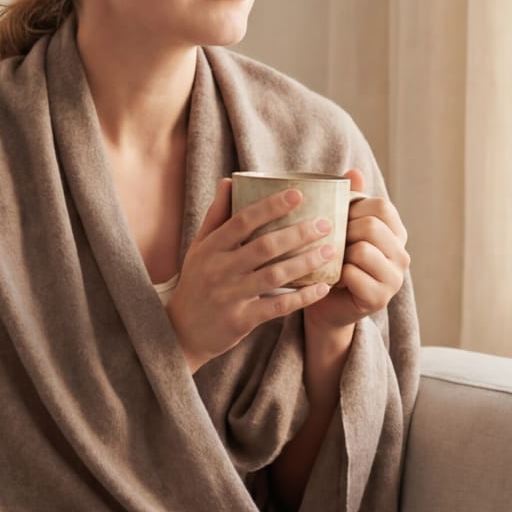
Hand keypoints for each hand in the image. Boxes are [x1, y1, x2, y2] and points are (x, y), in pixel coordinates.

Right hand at [166, 179, 335, 372]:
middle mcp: (219, 270)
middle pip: (264, 247)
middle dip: (298, 233)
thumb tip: (229, 181)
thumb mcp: (199, 247)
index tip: (298, 194)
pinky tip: (322, 288)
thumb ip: (215, 216)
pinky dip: (302, 298)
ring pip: (274, 276)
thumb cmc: (196, 282)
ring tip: (330, 251)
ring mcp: (230, 296)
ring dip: (305, 262)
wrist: (181, 331)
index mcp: (211, 248)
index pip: (243, 221)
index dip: (271, 206)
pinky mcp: (241, 320)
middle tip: (326, 223)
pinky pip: (277, 306)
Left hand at [303, 168, 409, 333]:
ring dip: (340, 256)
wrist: (324, 303)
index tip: (340, 222)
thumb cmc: (331, 260)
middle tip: (333, 245)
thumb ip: (350, 199)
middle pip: (372, 226)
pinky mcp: (380, 298)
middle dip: (344, 232)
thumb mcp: (340, 226)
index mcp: (395, 233)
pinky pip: (353, 275)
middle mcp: (402, 255)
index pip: (381, 206)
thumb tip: (354, 171)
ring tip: (334, 263)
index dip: (354, 209)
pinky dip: (337, 276)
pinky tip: (334, 281)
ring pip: (363, 250)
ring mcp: (394, 278)